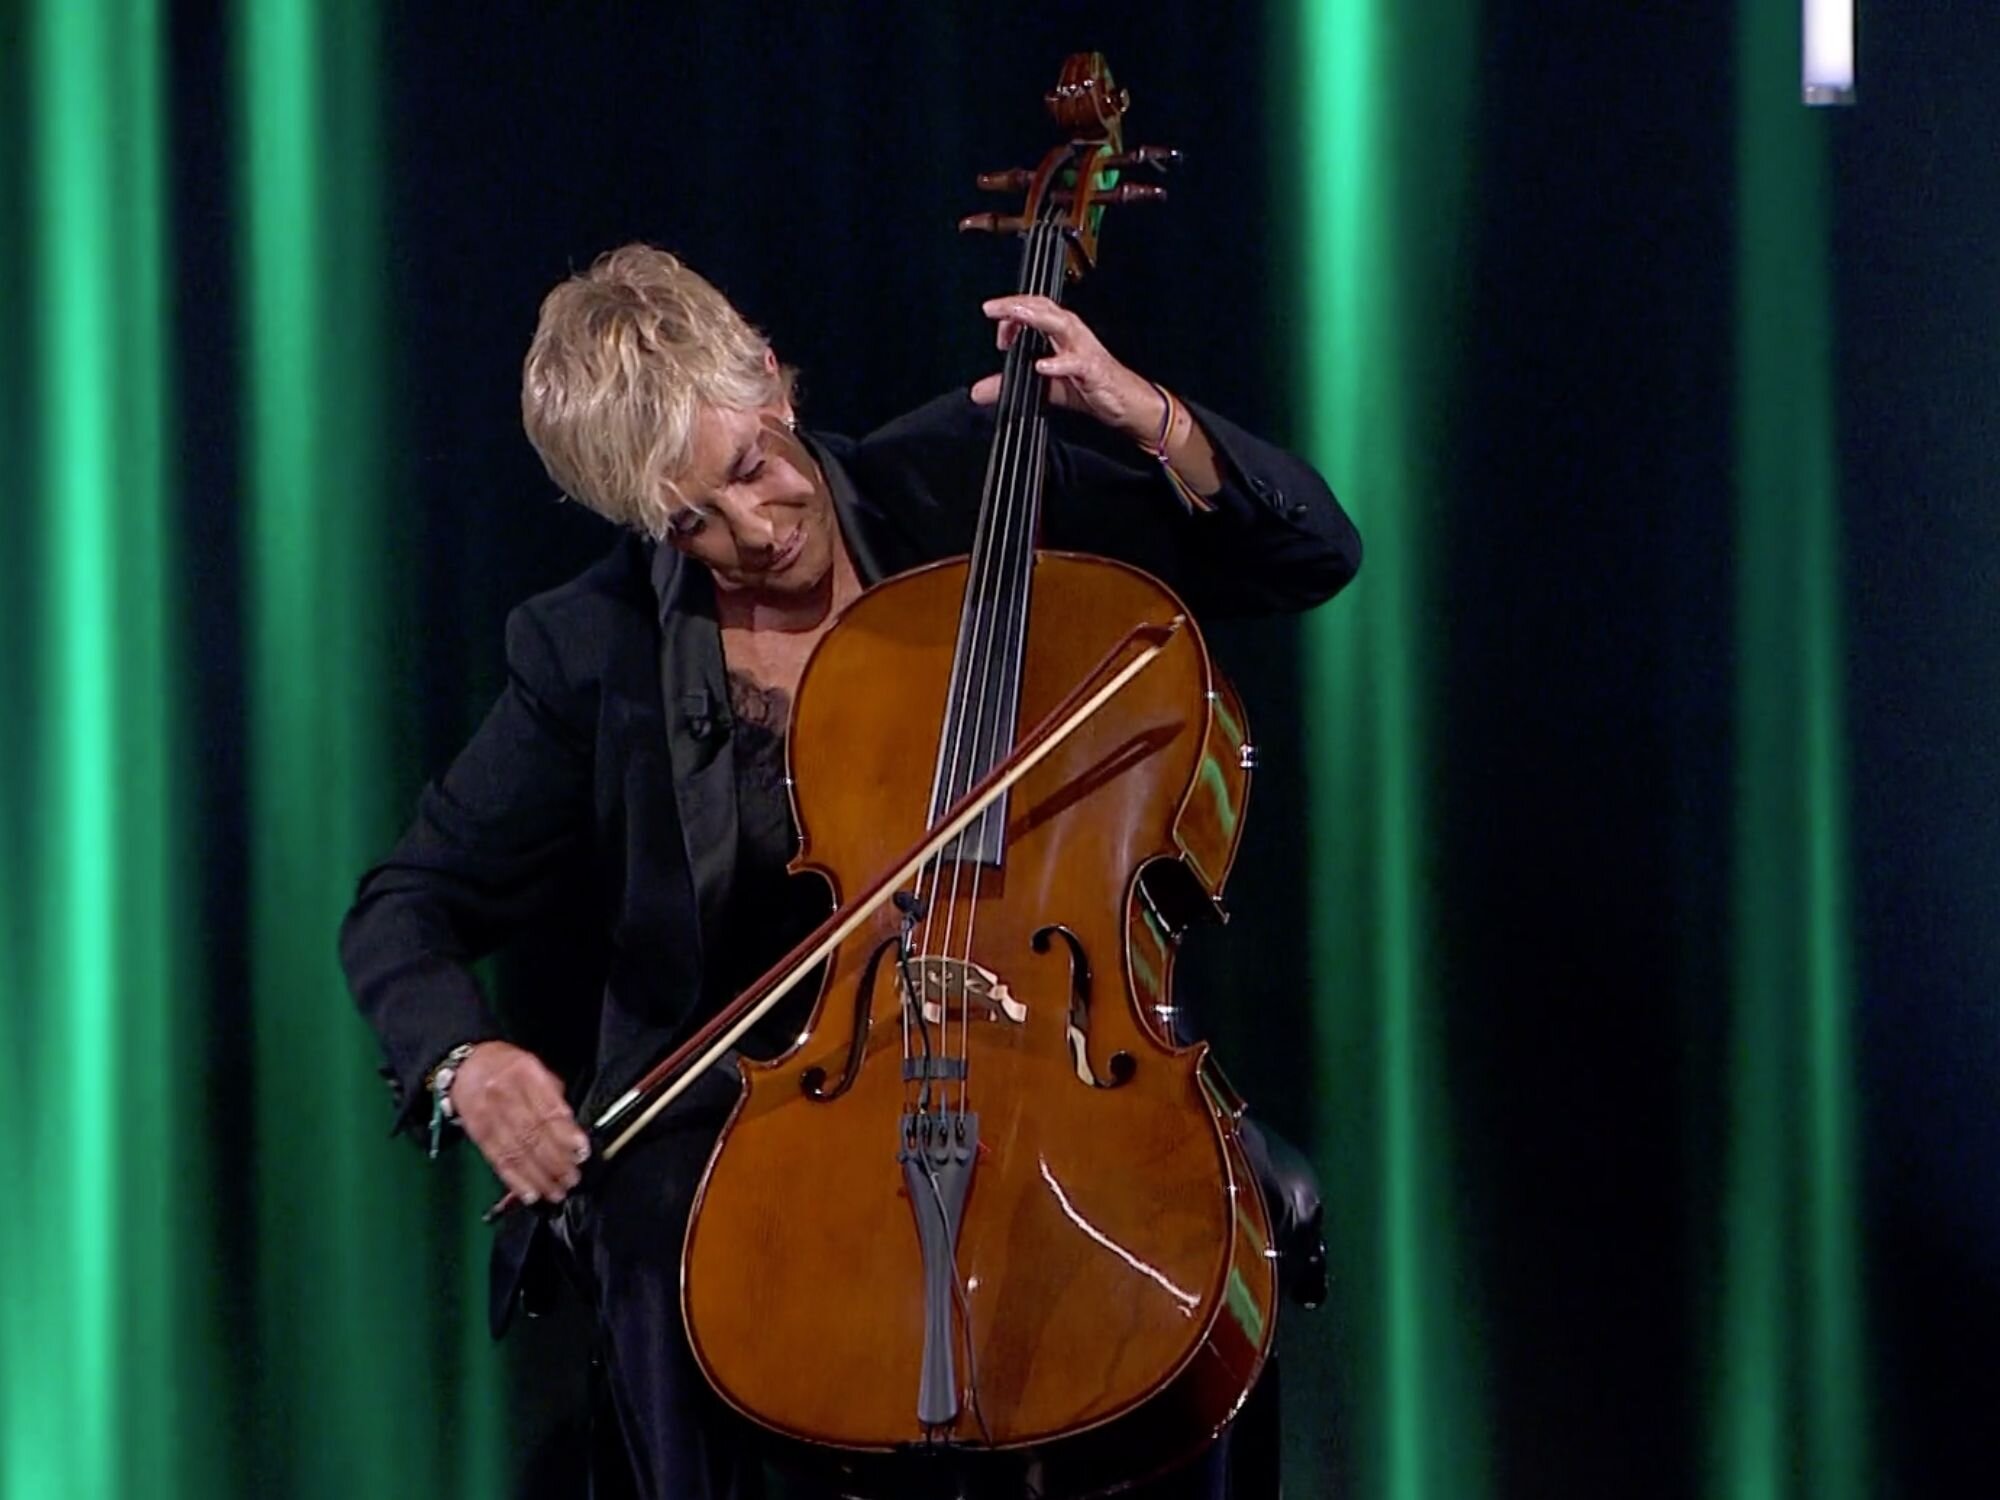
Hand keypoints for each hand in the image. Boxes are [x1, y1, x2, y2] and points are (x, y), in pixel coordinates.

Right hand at [450, 1040, 589, 1204]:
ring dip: (539, 1176)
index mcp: (525, 1073)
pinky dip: (515, 1180)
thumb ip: (553, 1094)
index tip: (581, 1152)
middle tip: (572, 1177)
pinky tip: (530, 1192)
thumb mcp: (534, 1065)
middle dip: (556, 1161)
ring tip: (555, 1191)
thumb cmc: (505, 1066)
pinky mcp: (478, 1134)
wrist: (464, 1066)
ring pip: (516, 1152)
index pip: (549, 1109)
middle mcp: (505, 1095)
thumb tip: (571, 1127)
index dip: (567, 1134)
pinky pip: (498, 1160)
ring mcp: (489, 1116)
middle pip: (533, 1134)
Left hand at [971, 296, 1166, 444]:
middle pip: (1042, 307)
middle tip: (992, 308)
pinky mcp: (1092, 368)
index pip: (1032, 309)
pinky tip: (1041, 367)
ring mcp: (1082, 348)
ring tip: (1014, 318)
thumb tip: (978, 391)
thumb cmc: (1087, 384)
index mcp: (1059, 330)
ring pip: (1059, 323)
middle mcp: (1070, 332)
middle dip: (1016, 305)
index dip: (1010, 313)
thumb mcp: (1041, 385)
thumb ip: (1009, 385)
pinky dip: (1057, 363)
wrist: (1123, 401)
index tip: (997, 336)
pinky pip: (1074, 362)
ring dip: (1035, 319)